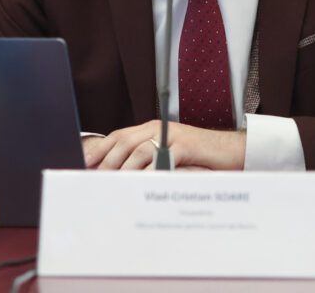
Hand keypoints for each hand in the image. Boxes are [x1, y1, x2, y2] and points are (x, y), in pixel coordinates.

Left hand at [83, 120, 246, 170]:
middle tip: (94, 181)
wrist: (231, 151)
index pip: (118, 137)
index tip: (83, 166)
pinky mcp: (186, 146)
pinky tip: (141, 185)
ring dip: (123, 170)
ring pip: (139, 150)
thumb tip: (120, 175)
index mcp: (151, 129)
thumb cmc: (198, 157)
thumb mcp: (168, 156)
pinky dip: (150, 172)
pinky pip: (163, 159)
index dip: (99, 151)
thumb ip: (146, 161)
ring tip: (112, 186)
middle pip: (124, 143)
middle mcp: (158, 129)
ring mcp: (172, 135)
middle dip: (106, 163)